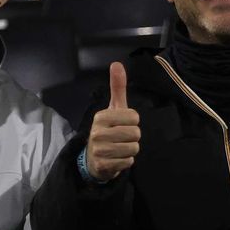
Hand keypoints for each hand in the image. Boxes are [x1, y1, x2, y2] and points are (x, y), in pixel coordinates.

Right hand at [85, 62, 140, 181]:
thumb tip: (117, 63)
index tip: (123, 124)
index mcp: (101, 116)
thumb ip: (117, 87)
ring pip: (133, 148)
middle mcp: (97, 132)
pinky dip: (126, 161)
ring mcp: (99, 150)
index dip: (133, 122)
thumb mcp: (113, 108)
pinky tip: (117, 158)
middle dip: (133, 137)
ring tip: (120, 148)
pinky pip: (128, 162)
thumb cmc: (108, 129)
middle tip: (121, 138)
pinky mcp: (103, 165)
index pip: (134, 117)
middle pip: (135, 133)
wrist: (93, 159)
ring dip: (131, 150)